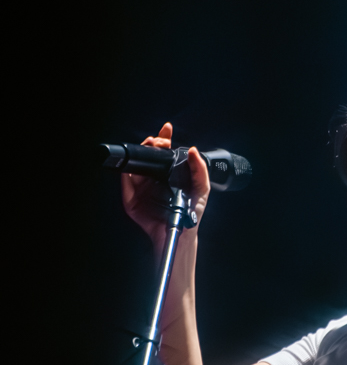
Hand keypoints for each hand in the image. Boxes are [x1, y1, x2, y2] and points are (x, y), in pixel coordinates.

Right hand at [120, 122, 211, 252]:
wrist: (181, 234)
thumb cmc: (191, 214)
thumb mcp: (202, 189)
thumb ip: (200, 170)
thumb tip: (193, 150)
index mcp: (168, 174)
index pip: (164, 152)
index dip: (164, 138)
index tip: (167, 130)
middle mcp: (154, 178)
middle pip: (148, 155)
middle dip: (151, 144)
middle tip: (158, 141)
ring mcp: (141, 188)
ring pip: (135, 165)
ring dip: (139, 154)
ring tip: (148, 148)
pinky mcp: (132, 199)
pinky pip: (126, 183)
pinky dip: (127, 173)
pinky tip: (133, 166)